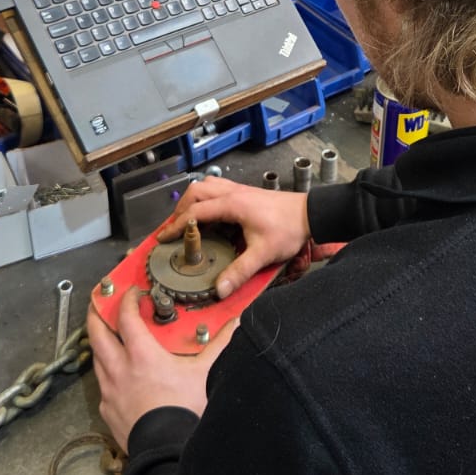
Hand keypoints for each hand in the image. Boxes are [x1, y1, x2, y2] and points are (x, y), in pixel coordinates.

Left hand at [87, 291, 238, 450]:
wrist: (167, 452)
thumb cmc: (185, 411)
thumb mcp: (207, 373)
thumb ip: (221, 345)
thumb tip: (237, 324)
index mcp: (141, 355)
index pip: (126, 317)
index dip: (126, 300)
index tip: (132, 293)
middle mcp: (119, 369)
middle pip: (97, 333)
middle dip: (97, 314)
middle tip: (100, 304)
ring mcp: (110, 392)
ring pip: (96, 359)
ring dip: (100, 344)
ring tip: (108, 337)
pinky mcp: (109, 412)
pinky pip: (103, 387)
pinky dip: (107, 375)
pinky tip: (118, 378)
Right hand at [156, 176, 310, 296]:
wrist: (311, 214)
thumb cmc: (289, 229)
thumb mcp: (263, 253)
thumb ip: (240, 272)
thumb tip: (220, 289)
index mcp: (233, 205)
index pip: (195, 212)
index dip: (176, 225)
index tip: (164, 238)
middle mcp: (233, 193)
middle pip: (195, 192)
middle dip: (180, 209)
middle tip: (174, 228)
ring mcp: (240, 190)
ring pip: (206, 185)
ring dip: (193, 200)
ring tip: (187, 219)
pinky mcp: (246, 193)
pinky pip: (217, 188)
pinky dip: (206, 198)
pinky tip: (210, 215)